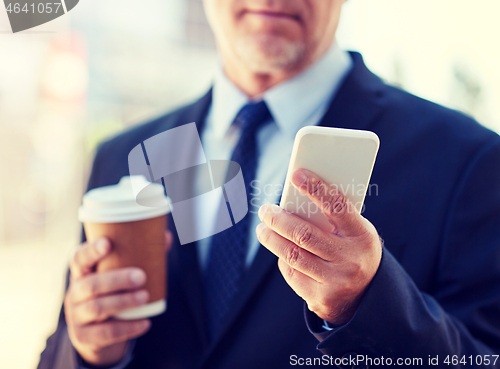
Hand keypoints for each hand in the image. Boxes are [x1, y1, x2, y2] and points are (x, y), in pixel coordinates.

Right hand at [64, 232, 171, 365]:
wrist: (95, 334)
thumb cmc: (111, 293)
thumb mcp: (118, 274)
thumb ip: (141, 255)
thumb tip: (167, 236)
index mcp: (82, 272)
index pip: (79, 258)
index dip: (91, 251)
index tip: (108, 243)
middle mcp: (75, 292)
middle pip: (90, 284)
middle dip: (117, 280)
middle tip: (141, 277)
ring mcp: (76, 316)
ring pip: (97, 308)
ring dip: (123, 302)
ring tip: (145, 297)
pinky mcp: (83, 337)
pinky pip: (104, 333)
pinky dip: (127, 328)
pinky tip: (145, 323)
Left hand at [256, 169, 381, 324]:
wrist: (366, 296)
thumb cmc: (353, 250)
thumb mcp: (354, 232)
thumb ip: (331, 217)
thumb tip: (296, 196)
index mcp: (362, 236)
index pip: (337, 207)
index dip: (316, 188)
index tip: (296, 174)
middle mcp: (350, 260)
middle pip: (304, 234)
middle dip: (278, 219)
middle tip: (265, 209)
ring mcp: (335, 281)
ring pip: (293, 255)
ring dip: (271, 239)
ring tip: (262, 228)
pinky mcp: (320, 298)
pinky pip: (293, 273)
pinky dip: (283, 259)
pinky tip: (280, 251)